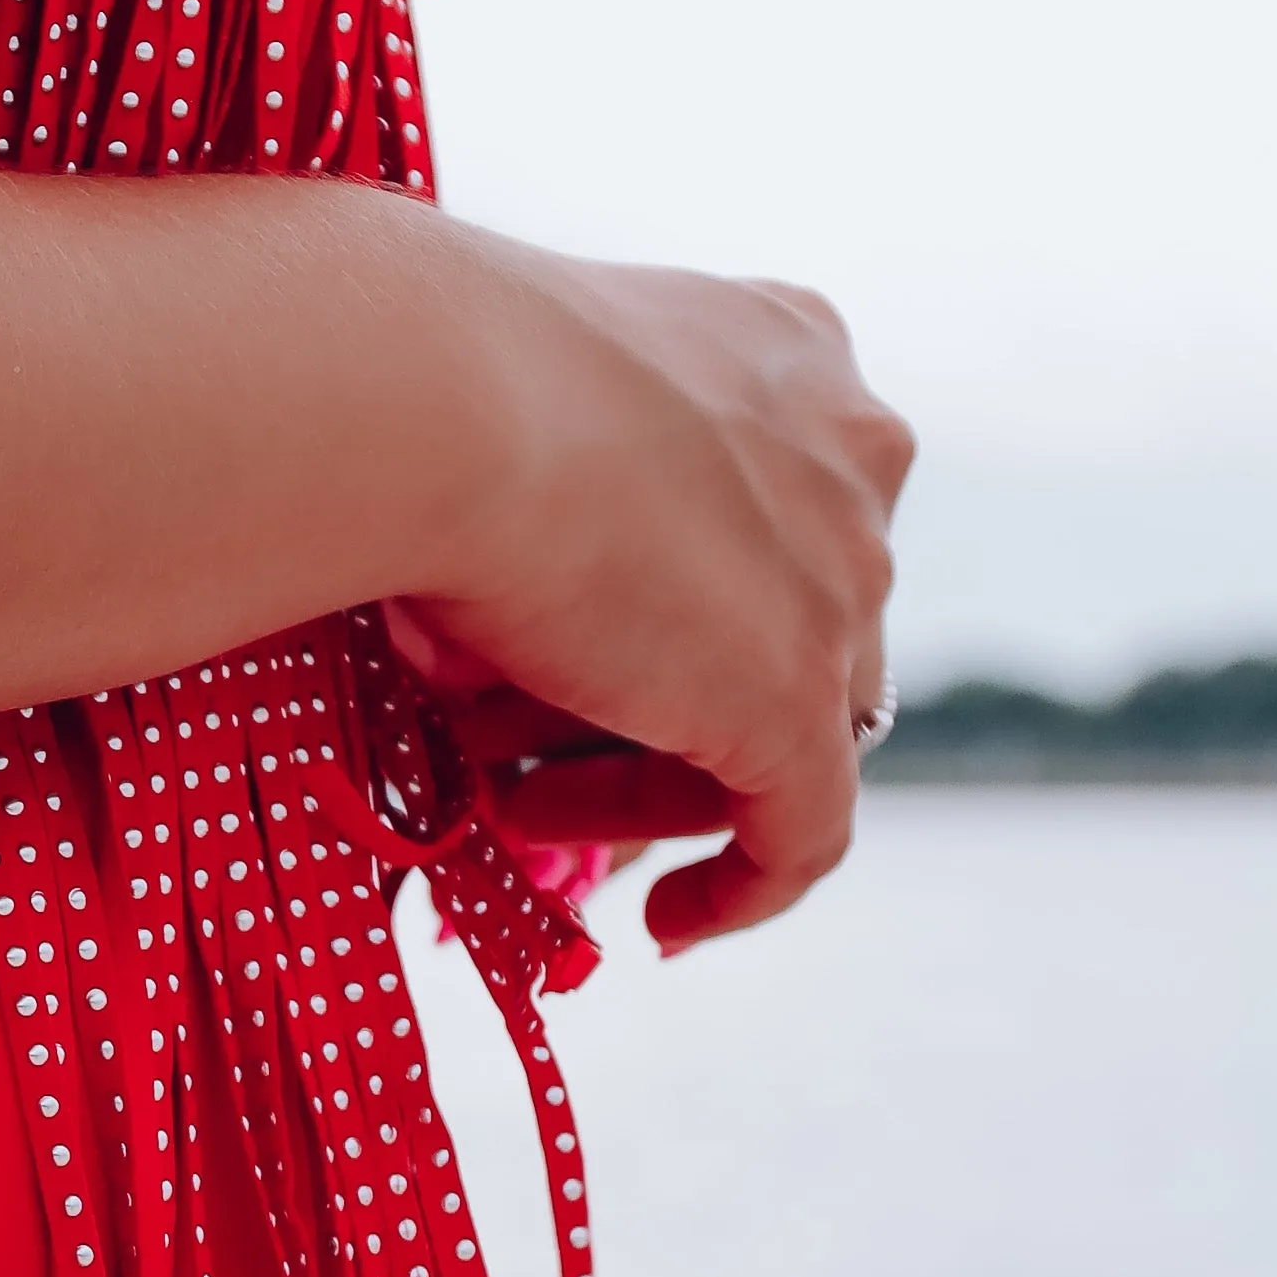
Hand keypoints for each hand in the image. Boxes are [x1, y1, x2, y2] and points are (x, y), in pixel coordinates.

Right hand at [395, 253, 910, 950]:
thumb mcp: (515, 415)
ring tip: (520, 811)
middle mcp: (849, 457)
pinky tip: (672, 925)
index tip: (570, 649)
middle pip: (772, 620)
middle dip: (634, 690)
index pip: (763, 508)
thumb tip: (474, 624)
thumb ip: (540, 488)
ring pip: (779, 721)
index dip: (666, 594)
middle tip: (506, 741)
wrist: (438, 400)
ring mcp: (843, 582)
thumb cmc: (427, 386)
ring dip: (647, 780)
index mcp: (790, 351)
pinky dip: (743, 884)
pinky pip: (805, 832)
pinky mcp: (804, 702)